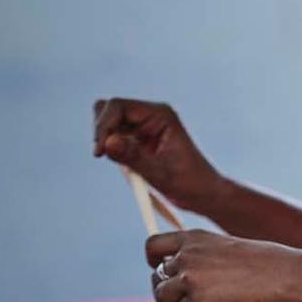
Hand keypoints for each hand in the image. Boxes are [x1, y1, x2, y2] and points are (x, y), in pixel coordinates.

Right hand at [93, 98, 218, 210]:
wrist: (203, 194)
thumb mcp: (160, 173)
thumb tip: (108, 142)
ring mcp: (144, 127)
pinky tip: (130, 169)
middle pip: (109, 109)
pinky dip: (113, 152)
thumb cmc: (190, 182)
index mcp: (160, 114)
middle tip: (104, 154)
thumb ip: (132, 157)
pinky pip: (115, 139)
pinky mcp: (139, 140)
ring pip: (110, 124)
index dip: (103, 126)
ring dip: (108, 142)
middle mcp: (150, 116)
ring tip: (125, 165)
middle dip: (102, 130)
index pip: (118, 106)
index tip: (99, 151)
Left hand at [146, 230, 301, 301]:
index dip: (153, 260)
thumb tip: (180, 274)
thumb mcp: (223, 246)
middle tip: (181, 297)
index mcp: (193, 238)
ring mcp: (189, 278)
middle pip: (158, 276)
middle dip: (165, 288)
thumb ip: (199, 254)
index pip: (153, 245)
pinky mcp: (197, 300)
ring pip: (162, 295)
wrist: (279, 274)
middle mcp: (186, 255)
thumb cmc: (260, 262)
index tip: (160, 269)